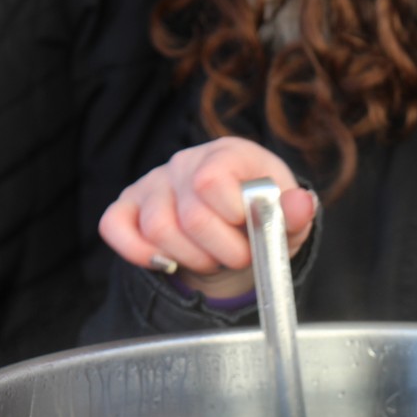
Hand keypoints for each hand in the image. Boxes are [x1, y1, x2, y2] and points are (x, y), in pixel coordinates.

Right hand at [100, 137, 319, 300]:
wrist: (235, 226)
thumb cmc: (260, 217)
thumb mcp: (287, 218)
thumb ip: (294, 213)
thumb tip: (302, 205)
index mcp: (227, 154)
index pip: (211, 181)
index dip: (232, 217)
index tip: (251, 230)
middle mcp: (185, 163)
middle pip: (190, 217)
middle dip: (222, 252)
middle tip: (239, 257)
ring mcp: (153, 184)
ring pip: (158, 231)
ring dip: (192, 259)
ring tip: (212, 258)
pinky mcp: (128, 207)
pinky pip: (115, 227)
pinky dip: (138, 252)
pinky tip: (167, 263)